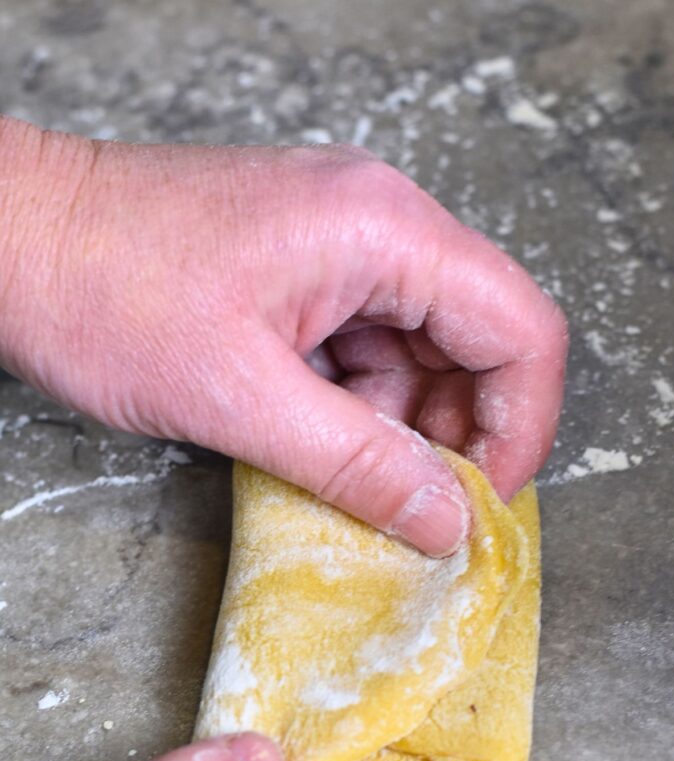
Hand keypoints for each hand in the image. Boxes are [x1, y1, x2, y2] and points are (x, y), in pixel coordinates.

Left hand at [0, 117, 566, 555]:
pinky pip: (365, 349)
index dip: (520, 426)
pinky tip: (310, 440)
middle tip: (414, 506)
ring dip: (396, 427)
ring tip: (339, 473)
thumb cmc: (101, 291)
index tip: (485, 502)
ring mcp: (340, 245)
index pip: (518, 329)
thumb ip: (358, 464)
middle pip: (476, 342)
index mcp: (382, 231)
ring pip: (418, 354)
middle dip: (454, 435)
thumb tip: (447, 520)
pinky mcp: (304, 271)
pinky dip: (354, 407)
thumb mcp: (239, 398)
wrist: (10, 238)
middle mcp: (377, 224)